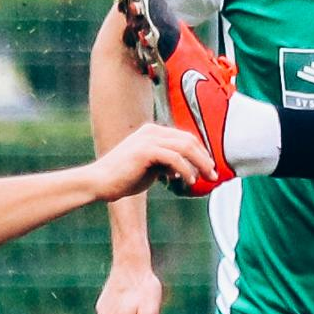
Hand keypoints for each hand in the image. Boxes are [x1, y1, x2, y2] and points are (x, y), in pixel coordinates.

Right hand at [88, 123, 215, 202]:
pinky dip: (186, 169)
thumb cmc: (122, 179)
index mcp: (152, 132)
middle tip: (214, 174)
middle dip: (204, 157)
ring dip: (200, 163)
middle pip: (188, 140)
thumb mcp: (150, 169)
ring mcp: (148, 139)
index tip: (209, 168)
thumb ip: (165, 165)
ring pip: (185, 147)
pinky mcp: (145, 150)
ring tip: (207, 178)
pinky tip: (189, 181)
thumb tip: (184, 169)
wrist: (99, 182)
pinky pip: (174, 158)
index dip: (200, 153)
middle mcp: (151, 131)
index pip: (185, 138)